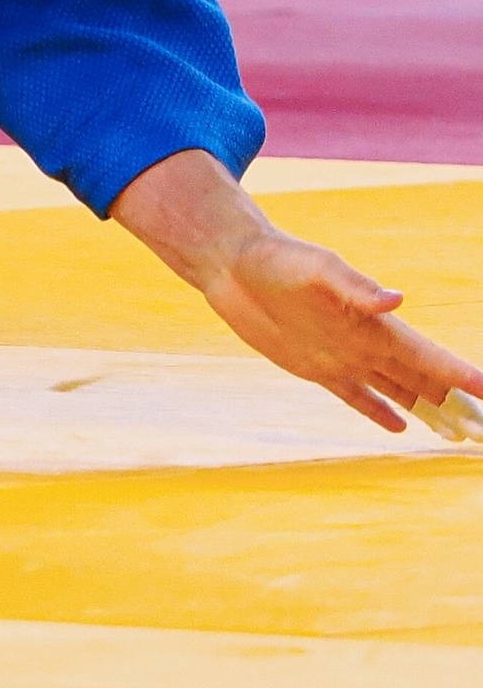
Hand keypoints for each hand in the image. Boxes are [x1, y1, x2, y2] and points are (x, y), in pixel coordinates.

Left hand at [113, 151, 482, 434]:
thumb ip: (354, 286)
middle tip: (482, 426)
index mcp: (371, 322)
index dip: (458, 375)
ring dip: (427, 408)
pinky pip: (356, 396)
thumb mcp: (313, 267)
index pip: (426, 355)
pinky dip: (380, 411)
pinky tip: (400, 426)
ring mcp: (342, 355)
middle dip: (455, 401)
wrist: (230, 263)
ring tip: (456, 430)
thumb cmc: (274, 258)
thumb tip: (396, 300)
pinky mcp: (315, 366)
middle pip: (421, 379)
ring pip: (397, 389)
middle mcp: (364, 341)